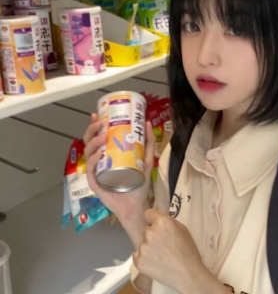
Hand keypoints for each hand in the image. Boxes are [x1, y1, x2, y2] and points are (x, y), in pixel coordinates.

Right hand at [83, 114, 154, 247]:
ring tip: (103, 137)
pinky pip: (90, 170)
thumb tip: (147, 122)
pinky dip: (94, 160)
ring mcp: (96, 172)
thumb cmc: (138, 182)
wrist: (136, 204)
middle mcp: (99, 161)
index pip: (98, 137)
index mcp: (108, 154)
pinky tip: (100, 154)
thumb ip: (148, 143)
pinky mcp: (95, 183)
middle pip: (89, 142)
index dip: (95, 125)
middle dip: (92, 130)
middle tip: (100, 124)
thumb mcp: (146, 160)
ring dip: (93, 143)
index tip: (98, 114)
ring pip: (88, 153)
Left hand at [133, 209, 209, 292]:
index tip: (156, 225)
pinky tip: (154, 262)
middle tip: (162, 243)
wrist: (188, 274)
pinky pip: (137, 255)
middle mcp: (150, 232)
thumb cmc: (188, 250)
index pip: (148, 213)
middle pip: (146, 229)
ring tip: (160, 255)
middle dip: (153, 234)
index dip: (153, 219)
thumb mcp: (182, 229)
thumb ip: (168, 222)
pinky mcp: (139, 261)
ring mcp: (143, 247)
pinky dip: (143, 258)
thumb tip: (158, 220)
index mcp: (162, 222)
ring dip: (149, 247)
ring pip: (142, 243)